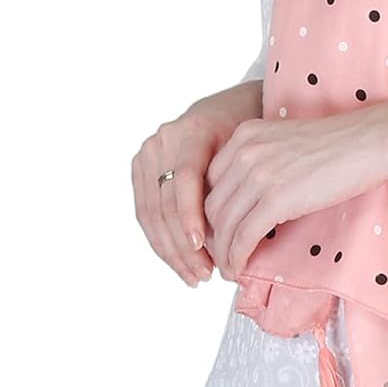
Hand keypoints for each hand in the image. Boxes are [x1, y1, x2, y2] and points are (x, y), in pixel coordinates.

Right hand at [131, 78, 262, 286]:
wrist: (226, 110)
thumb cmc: (245, 133)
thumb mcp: (247, 151)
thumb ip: (236, 183)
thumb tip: (236, 236)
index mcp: (192, 130)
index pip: (185, 179)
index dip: (190, 216)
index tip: (202, 247)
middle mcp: (163, 140)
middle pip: (165, 201)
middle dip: (182, 244)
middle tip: (204, 274)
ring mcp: (147, 154)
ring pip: (151, 213)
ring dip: (171, 251)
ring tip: (194, 276)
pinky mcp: (140, 169)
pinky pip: (145, 212)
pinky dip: (161, 241)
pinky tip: (180, 262)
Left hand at [202, 108, 387, 280]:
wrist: (368, 142)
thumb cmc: (338, 144)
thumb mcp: (285, 143)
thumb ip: (262, 162)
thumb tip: (250, 199)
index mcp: (245, 135)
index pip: (210, 181)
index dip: (210, 212)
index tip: (218, 231)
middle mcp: (244, 151)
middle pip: (211, 205)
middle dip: (212, 236)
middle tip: (219, 255)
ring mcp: (259, 174)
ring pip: (224, 224)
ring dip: (223, 252)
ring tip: (229, 268)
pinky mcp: (276, 198)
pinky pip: (244, 236)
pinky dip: (237, 257)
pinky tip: (239, 268)